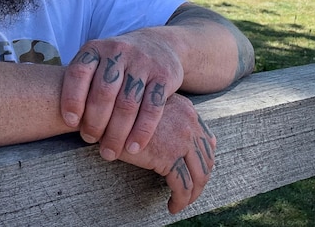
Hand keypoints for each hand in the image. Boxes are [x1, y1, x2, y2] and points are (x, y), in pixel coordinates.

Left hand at [61, 31, 183, 160]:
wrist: (158, 45)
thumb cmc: (117, 64)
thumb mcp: (96, 62)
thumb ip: (81, 84)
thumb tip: (66, 121)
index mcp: (95, 48)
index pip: (79, 72)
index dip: (72, 99)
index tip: (71, 123)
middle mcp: (118, 51)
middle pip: (103, 92)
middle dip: (95, 122)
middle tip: (90, 141)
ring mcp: (143, 62)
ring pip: (127, 103)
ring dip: (117, 133)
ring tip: (109, 152)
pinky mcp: (164, 76)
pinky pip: (152, 108)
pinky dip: (142, 131)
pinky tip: (133, 147)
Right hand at [119, 94, 215, 212]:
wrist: (107, 112)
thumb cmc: (123, 112)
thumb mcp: (150, 108)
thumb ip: (168, 118)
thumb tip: (183, 140)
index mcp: (187, 111)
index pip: (206, 142)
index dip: (204, 162)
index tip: (195, 175)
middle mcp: (189, 124)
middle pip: (206, 160)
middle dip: (200, 181)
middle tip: (190, 194)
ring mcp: (182, 141)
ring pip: (198, 176)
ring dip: (191, 195)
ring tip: (181, 204)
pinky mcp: (169, 157)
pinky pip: (182, 186)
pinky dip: (180, 200)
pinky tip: (173, 207)